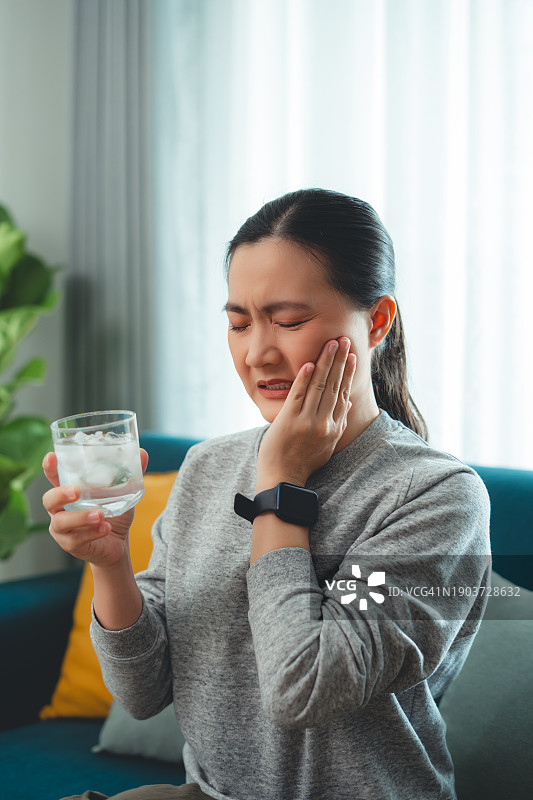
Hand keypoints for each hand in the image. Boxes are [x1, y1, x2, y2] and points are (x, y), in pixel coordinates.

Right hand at [42, 449, 148, 569]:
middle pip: (49, 500)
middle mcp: (60, 509)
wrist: (117, 542)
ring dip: (81, 517)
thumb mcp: (123, 493)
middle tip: (77, 491)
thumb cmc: (113, 512)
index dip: (50, 467)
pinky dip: (92, 533)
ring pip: (61, 522)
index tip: (52, 457)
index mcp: (68, 491)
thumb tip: (142, 453)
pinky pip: (76, 539)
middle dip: (60, 494)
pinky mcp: (71, 544)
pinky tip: (106, 529)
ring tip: (101, 515)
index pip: (54, 476)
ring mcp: (63, 529)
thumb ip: (130, 474)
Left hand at [256, 337, 355, 486]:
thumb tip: (348, 402)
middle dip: (340, 361)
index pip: (344, 394)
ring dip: (326, 362)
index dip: (349, 373)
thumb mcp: (328, 445)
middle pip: (335, 385)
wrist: (283, 477)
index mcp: (334, 428)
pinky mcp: (289, 420)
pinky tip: (310, 363)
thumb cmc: (304, 461)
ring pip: (319, 386)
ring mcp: (306, 421)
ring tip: (331, 344)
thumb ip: (339, 423)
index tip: (353, 356)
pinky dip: (305, 378)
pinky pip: (299, 394)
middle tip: (345, 340)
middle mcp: (324, 423)